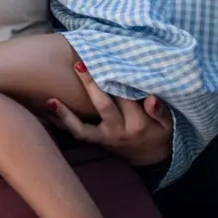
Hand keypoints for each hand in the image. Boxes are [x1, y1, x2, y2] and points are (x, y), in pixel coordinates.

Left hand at [45, 63, 172, 166]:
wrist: (150, 157)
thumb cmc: (159, 133)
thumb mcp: (168, 124)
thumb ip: (160, 111)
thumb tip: (152, 98)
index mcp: (138, 123)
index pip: (126, 97)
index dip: (117, 78)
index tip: (108, 60)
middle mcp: (118, 131)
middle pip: (103, 106)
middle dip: (91, 85)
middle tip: (81, 64)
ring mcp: (104, 136)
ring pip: (83, 125)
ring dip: (66, 112)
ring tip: (52, 98)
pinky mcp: (95, 140)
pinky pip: (77, 133)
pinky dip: (63, 121)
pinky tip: (50, 105)